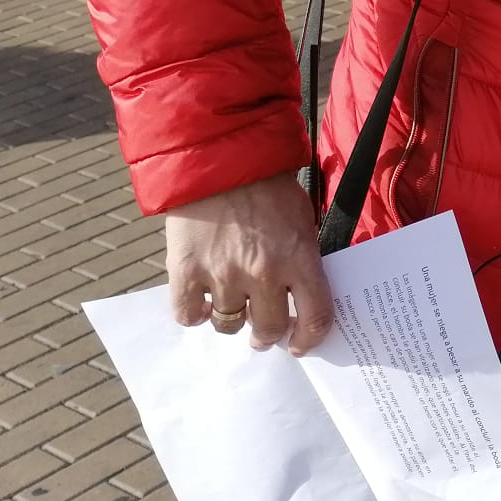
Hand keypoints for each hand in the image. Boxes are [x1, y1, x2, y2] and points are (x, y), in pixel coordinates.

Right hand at [164, 174, 333, 353]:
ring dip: (233, 320)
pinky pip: (188, 315)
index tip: (300, 343)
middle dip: (268, 333)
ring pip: (228, 324)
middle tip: (264, 331)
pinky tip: (202, 303)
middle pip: (268, 328)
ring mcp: (222, 274)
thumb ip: (302, 257)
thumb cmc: (267, 184)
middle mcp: (263, 273)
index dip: (309, 338)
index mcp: (299, 258)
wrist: (220, 157)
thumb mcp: (301, 218)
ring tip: (233, 305)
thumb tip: (302, 293)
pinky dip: (194, 314)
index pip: (315, 317)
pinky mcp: (186, 271)